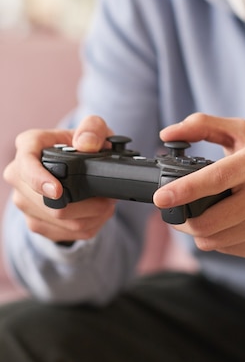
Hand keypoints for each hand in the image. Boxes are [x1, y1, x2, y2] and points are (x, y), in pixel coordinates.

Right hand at [3, 115, 115, 242]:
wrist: (79, 168)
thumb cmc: (84, 145)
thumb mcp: (95, 129)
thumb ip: (93, 129)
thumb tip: (85, 144)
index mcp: (29, 145)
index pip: (25, 164)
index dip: (38, 179)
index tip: (58, 191)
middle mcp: (19, 174)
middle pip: (47, 202)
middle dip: (86, 204)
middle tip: (108, 198)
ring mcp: (24, 201)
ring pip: (60, 220)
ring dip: (91, 216)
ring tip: (106, 204)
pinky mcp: (35, 221)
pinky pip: (64, 232)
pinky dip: (87, 226)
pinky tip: (96, 214)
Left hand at [154, 113, 244, 260]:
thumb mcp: (243, 137)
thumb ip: (204, 126)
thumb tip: (168, 133)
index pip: (215, 179)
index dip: (184, 190)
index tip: (160, 197)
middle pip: (206, 221)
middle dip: (183, 219)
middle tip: (175, 210)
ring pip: (212, 240)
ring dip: (198, 231)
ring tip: (202, 216)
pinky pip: (225, 250)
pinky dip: (217, 240)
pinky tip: (225, 226)